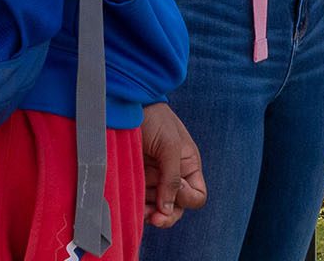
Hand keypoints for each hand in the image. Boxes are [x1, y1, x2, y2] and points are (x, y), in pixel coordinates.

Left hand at [141, 102, 205, 228]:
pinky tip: (133, 208)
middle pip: (177, 208)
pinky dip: (137, 208)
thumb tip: (169, 209)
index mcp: (188, 167)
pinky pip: (140, 202)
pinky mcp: (135, 181)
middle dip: (167, 215)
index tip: (173, 188)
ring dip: (150, 214)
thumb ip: (172, 178)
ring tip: (140, 212)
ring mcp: (153, 180)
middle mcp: (172, 177)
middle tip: (154, 217)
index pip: (196, 196)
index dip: (186, 198)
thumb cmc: (155, 119)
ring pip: (157, 209)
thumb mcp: (170, 145)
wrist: (127, 106)